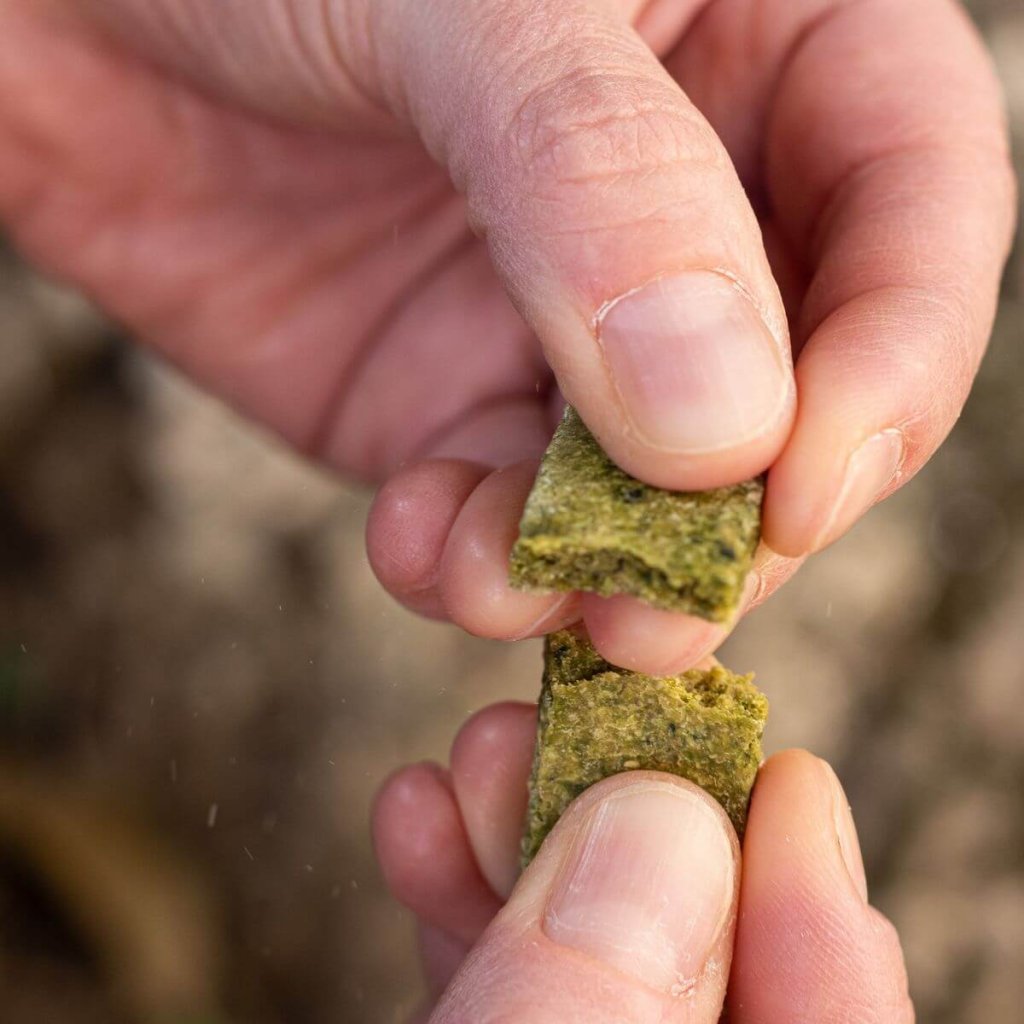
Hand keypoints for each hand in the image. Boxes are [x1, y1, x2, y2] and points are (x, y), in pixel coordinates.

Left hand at [0, 1, 1013, 672]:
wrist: (67, 11)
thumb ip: (599, 184)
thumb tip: (726, 427)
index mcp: (762, 47)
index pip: (918, 208)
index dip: (896, 360)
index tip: (805, 482)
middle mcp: (689, 210)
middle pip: (796, 396)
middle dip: (735, 522)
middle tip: (664, 608)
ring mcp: (572, 328)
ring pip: (650, 497)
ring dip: (600, 576)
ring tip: (521, 593)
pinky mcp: (453, 411)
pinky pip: (510, 524)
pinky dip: (482, 568)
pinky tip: (424, 550)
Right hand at [373, 705, 912, 1021]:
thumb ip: (601, 1001)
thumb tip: (666, 821)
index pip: (833, 1022)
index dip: (817, 904)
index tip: (788, 778)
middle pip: (701, 959)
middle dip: (632, 824)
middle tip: (569, 726)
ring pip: (593, 954)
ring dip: (525, 839)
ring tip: (468, 761)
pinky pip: (508, 979)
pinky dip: (464, 900)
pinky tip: (415, 820)